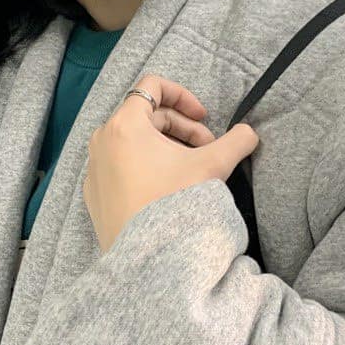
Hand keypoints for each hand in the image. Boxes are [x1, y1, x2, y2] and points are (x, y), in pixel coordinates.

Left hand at [83, 74, 258, 253]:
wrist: (147, 258)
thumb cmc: (173, 203)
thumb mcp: (211, 167)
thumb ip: (236, 142)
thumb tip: (250, 133)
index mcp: (124, 124)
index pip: (152, 86)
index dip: (184, 96)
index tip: (204, 118)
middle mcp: (102, 140)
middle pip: (147, 115)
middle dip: (182, 127)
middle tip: (208, 148)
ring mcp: (95, 167)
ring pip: (134, 141)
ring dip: (166, 146)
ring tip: (190, 168)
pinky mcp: (94, 192)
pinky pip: (121, 165)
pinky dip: (145, 165)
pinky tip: (167, 187)